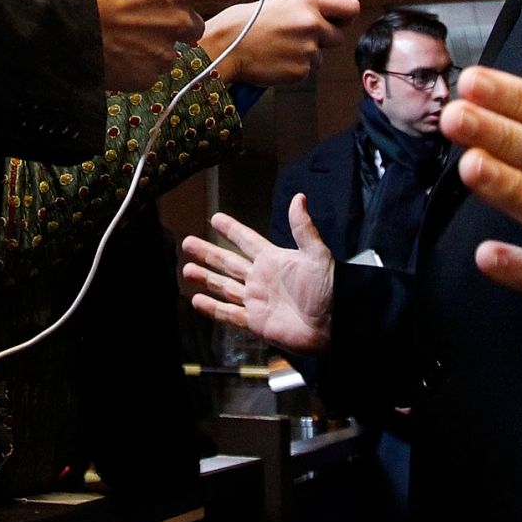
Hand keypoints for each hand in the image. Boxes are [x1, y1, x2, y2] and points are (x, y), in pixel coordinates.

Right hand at [63, 0, 237, 93]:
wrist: (59, 22)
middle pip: (196, 20)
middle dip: (178, 14)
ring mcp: (161, 53)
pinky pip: (149, 69)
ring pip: (172, 46)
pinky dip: (137, 60)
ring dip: (157, 38)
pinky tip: (115, 46)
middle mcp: (179, 23)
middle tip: (145, 5)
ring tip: (125, 27)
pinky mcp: (142, 76)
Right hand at [182, 198, 333, 353]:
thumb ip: (303, 228)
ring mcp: (256, 300)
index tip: (215, 218)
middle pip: (228, 262)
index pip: (247, 240)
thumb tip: (299, 197)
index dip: (231, 230)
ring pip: (224, 287)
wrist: (334, 324)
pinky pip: (229, 314)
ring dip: (206, 279)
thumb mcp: (317, 254)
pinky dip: (212, 308)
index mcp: (274, 259)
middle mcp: (261, 278)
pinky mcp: (255, 322)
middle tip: (187, 242)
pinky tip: (197, 300)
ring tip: (187, 270)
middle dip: (208, 252)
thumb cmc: (329, 289)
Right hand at [200, 0, 359, 85]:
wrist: (223, 48)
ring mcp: (308, 50)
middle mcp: (312, 24)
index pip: (350, 7)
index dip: (344, 16)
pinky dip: (293, 68)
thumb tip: (320, 16)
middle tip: (298, 39)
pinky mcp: (301, 72)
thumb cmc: (243, 23)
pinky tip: (273, 61)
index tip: (337, 20)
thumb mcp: (277, 3)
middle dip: (324, 39)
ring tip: (277, 49)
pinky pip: (305, 71)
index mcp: (307, 2)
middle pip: (339, 36)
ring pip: (319, 56)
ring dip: (305, 55)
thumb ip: (303, 10)